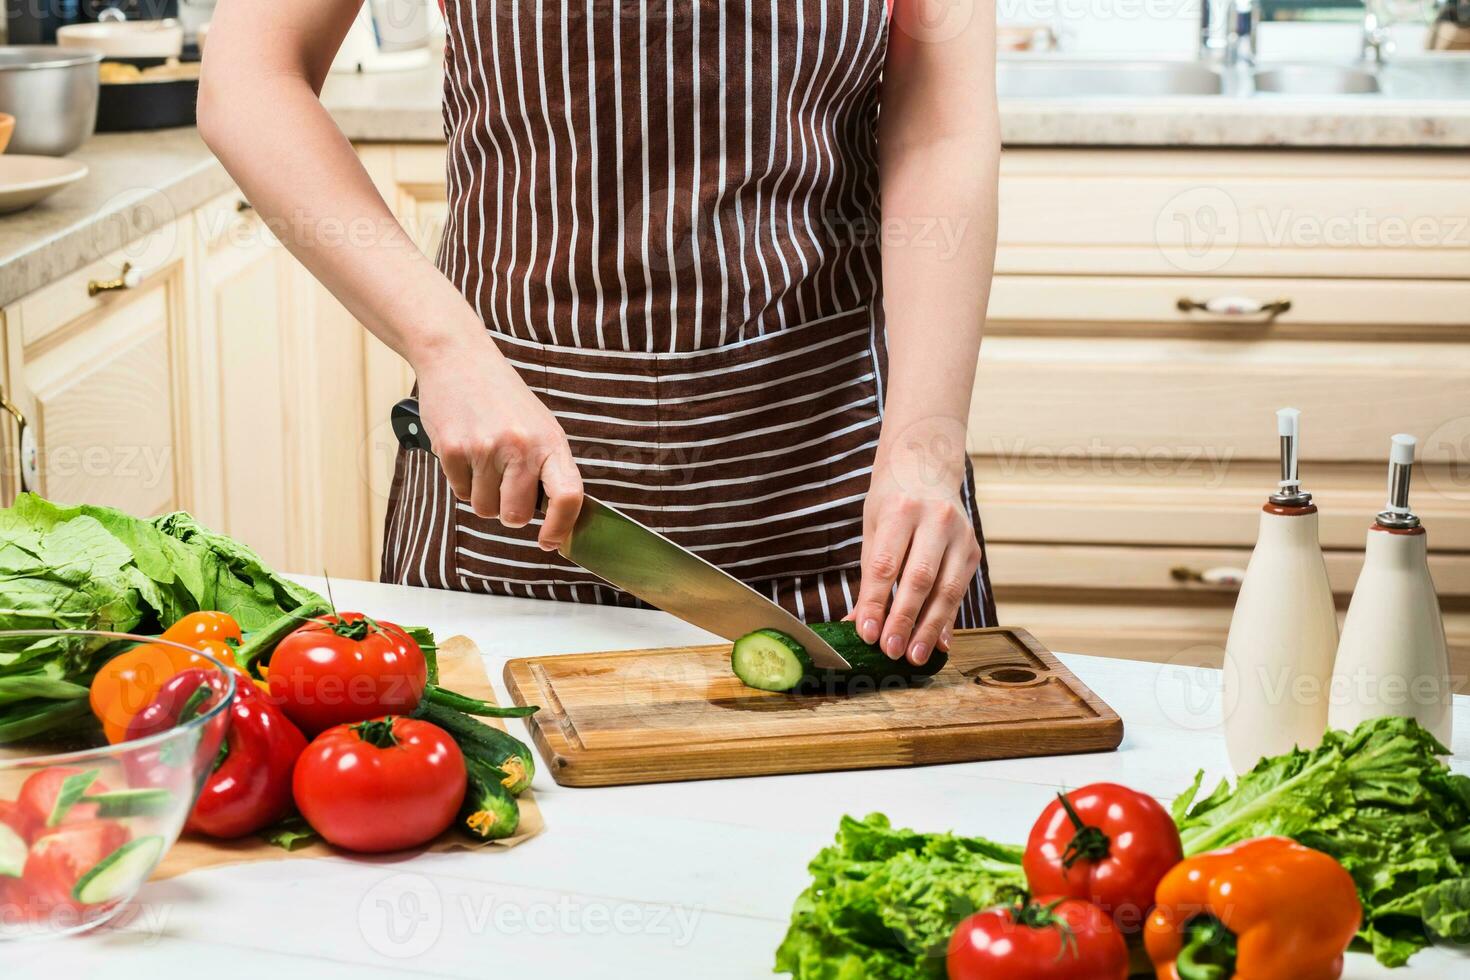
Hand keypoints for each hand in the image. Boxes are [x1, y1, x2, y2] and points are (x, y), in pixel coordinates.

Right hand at [413, 334, 582, 549]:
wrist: (459, 358)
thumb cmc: (502, 398)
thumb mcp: (539, 426)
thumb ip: (548, 468)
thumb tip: (557, 517)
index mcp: (550, 442)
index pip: (568, 496)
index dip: (562, 527)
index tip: (550, 541)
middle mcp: (521, 446)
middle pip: (516, 516)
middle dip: (508, 511)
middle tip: (504, 484)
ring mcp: (486, 448)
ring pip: (484, 508)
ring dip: (482, 493)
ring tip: (483, 457)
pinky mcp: (453, 449)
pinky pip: (459, 492)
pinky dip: (461, 479)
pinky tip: (465, 449)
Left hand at [848, 424, 980, 665]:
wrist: (927, 469)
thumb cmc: (892, 502)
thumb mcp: (872, 529)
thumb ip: (868, 576)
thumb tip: (857, 623)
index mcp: (900, 510)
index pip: (885, 564)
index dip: (875, 602)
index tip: (866, 633)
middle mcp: (935, 520)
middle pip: (919, 579)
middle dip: (903, 620)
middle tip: (890, 651)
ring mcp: (960, 535)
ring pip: (946, 590)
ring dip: (928, 628)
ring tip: (913, 657)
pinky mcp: (973, 550)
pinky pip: (960, 591)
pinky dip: (947, 620)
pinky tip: (936, 644)